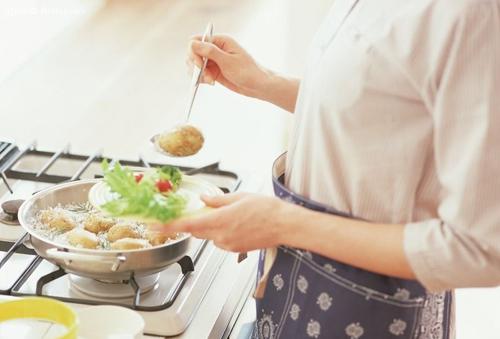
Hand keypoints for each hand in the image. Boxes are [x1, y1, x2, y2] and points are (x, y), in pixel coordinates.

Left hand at [155, 193, 289, 251]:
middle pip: (197, 230)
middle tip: (200, 210)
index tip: (154, 225)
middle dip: (195, 220)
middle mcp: (221, 236)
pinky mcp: (235, 249)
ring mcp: (228, 245)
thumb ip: (218, 200)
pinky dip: (222, 231)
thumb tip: (204, 199)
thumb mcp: (240, 197)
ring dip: (211, 225)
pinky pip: (220, 240)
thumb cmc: (267, 210)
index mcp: (220, 220)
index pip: (187, 225)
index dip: (168, 226)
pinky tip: (238, 223)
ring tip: (232, 214)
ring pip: (209, 235)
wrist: (284, 225)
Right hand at [186, 35, 270, 98]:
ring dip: (198, 74)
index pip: (196, 41)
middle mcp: (215, 49)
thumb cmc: (248, 72)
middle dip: (196, 66)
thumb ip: (210, 52)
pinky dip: (201, 79)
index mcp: (220, 41)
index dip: (194, 53)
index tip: (200, 66)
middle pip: (193, 53)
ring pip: (195, 64)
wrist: (258, 86)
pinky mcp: (214, 71)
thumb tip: (192, 43)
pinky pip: (200, 73)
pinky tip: (211, 83)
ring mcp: (214, 60)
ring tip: (210, 81)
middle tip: (207, 77)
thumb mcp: (228, 61)